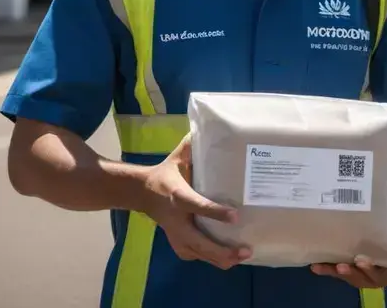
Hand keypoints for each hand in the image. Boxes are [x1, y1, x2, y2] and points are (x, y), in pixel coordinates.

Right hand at [142, 133, 251, 269]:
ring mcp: (174, 233)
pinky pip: (193, 255)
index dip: (214, 211)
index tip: (235, 216)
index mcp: (176, 194)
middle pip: (197, 241)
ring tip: (242, 256)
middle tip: (245, 250)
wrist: (141, 192)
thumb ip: (195, 145)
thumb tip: (215, 126)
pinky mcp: (176, 241)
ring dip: (219, 258)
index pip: (195, 204)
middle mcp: (175, 218)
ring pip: (197, 252)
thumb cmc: (166, 173)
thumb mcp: (178, 156)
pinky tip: (228, 259)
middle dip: (221, 249)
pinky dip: (210, 259)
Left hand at [309, 205, 386, 287]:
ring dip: (334, 273)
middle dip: (350, 273)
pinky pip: (342, 272)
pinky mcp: (355, 269)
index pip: (384, 274)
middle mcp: (381, 276)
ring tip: (320, 267)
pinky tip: (315, 266)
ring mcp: (366, 274)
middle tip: (340, 266)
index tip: (361, 261)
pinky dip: (329, 269)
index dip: (371, 269)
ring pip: (350, 277)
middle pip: (364, 279)